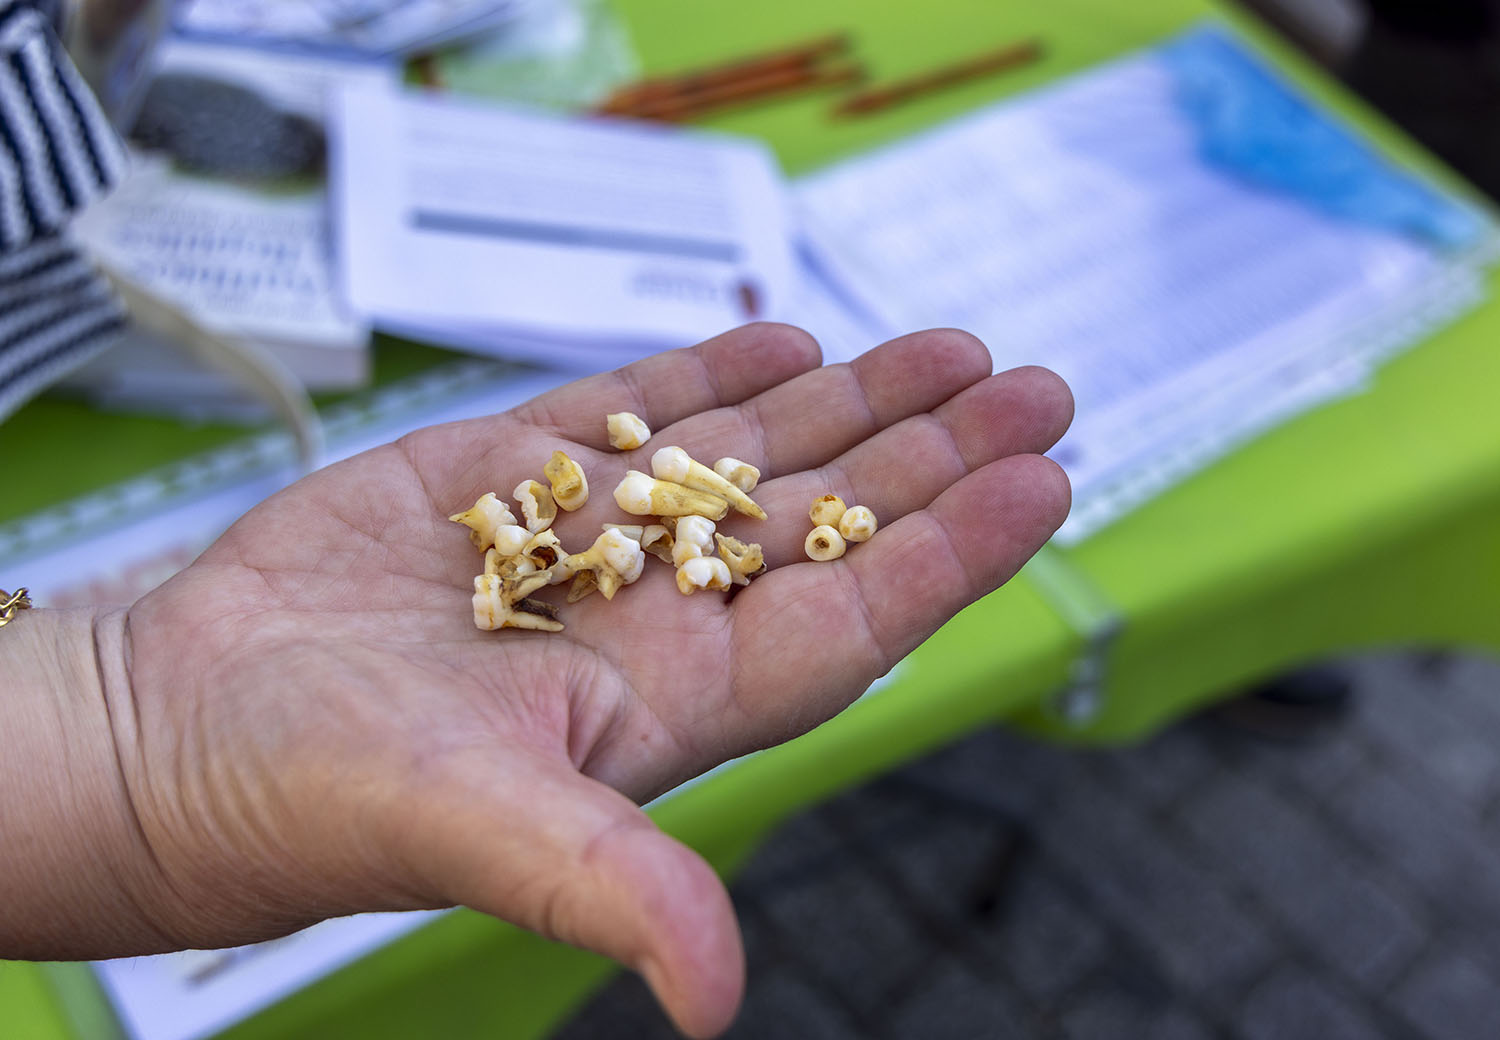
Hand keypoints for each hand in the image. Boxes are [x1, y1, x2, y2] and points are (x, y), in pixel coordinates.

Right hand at [108, 324, 1070, 1035]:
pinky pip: (633, 410)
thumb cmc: (317, 796)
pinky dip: (712, 374)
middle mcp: (652, 614)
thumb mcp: (480, 835)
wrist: (181, 727)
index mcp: (675, 699)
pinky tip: (787, 345)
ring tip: (953, 349)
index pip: (854, 616)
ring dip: (855, 402)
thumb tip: (713, 998)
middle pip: (832, 521)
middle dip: (936, 455)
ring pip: (753, 455)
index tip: (1044, 480)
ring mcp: (586, 535)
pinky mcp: (504, 472)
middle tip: (1037, 387)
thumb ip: (611, 890)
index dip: (954, 552)